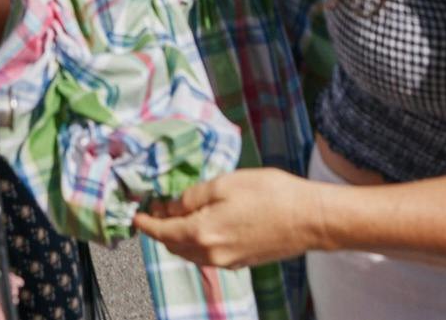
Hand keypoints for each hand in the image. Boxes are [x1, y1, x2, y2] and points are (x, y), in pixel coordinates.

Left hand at [131, 168, 323, 267]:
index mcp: (202, 234)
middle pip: (173, 245)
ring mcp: (228, 261)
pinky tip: (202, 224)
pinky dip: (197, 241)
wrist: (310, 219)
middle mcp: (211, 254)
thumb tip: (171, 206)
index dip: (145, 223)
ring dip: (178, 236)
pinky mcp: (242, 261)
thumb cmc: (271, 195)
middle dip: (161, 229)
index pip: (162, 232)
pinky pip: (208, 255)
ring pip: (190, 252)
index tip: (135, 215)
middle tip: (157, 208)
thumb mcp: (225, 184)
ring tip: (177, 214)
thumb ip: (193, 197)